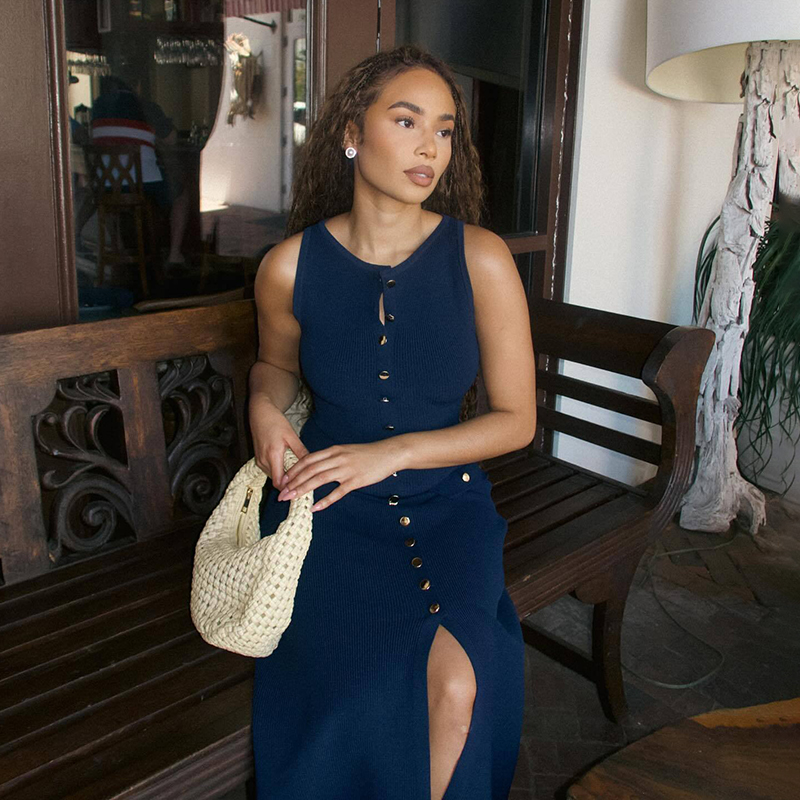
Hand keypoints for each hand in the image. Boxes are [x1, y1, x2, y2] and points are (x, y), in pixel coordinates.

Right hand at [249, 393, 309, 487]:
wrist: (260, 414)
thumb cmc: (275, 422)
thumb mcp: (291, 436)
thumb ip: (300, 451)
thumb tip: (311, 464)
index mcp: (273, 455)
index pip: (279, 482)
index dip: (289, 488)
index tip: (301, 490)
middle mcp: (264, 460)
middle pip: (276, 482)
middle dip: (289, 485)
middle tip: (304, 487)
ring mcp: (260, 460)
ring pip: (273, 477)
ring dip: (284, 480)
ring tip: (298, 480)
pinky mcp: (259, 459)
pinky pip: (269, 471)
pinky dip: (279, 473)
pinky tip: (289, 471)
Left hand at [276, 440, 402, 511]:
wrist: (389, 453)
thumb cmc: (368, 454)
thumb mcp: (346, 451)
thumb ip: (331, 458)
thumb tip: (316, 467)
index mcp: (333, 450)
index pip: (308, 459)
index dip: (294, 470)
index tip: (284, 480)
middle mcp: (337, 458)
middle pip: (310, 470)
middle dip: (293, 482)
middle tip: (282, 494)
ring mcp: (346, 470)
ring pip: (319, 480)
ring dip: (303, 490)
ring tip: (291, 499)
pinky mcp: (356, 480)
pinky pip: (337, 492)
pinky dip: (325, 500)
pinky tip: (314, 508)